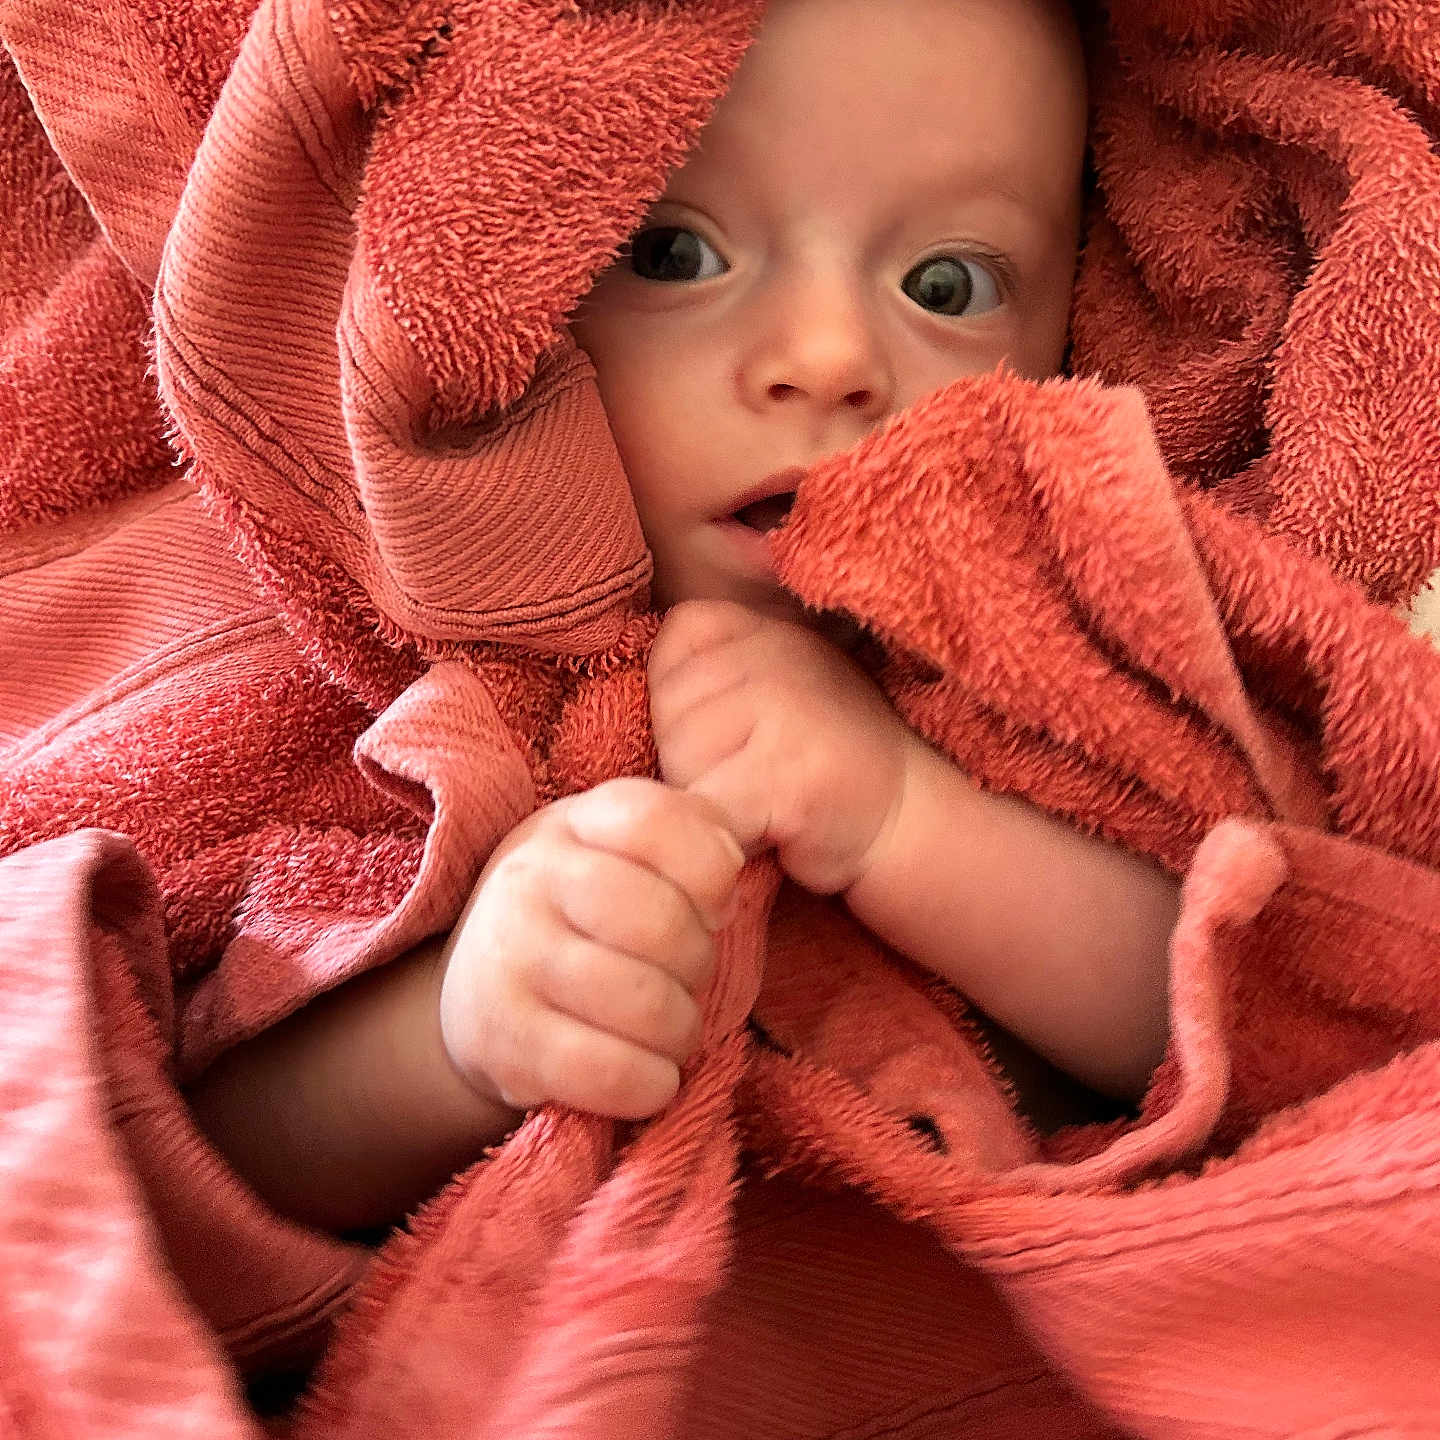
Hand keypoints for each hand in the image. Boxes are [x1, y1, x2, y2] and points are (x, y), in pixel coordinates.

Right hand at [436, 778, 743, 1120]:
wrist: (476, 995)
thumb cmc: (584, 918)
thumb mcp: (622, 856)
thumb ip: (687, 844)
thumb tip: (727, 884)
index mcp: (572, 822)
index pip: (656, 822)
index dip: (708, 871)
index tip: (711, 907)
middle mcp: (530, 877)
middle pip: (661, 922)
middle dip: (699, 964)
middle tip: (687, 980)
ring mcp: (509, 957)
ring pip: (645, 1003)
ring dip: (681, 1032)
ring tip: (669, 1031)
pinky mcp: (502, 1040)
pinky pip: (609, 1071)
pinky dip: (650, 1084)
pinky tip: (648, 1077)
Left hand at [648, 599, 917, 894]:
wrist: (905, 815)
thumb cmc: (815, 758)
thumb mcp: (762, 687)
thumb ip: (701, 673)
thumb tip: (613, 689)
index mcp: (756, 624)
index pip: (665, 653)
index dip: (686, 710)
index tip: (740, 731)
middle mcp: (772, 650)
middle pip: (666, 719)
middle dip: (695, 762)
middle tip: (759, 772)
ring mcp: (783, 707)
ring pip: (680, 767)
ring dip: (712, 801)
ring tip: (768, 798)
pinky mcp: (786, 772)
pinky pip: (707, 812)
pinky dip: (725, 837)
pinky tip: (771, 830)